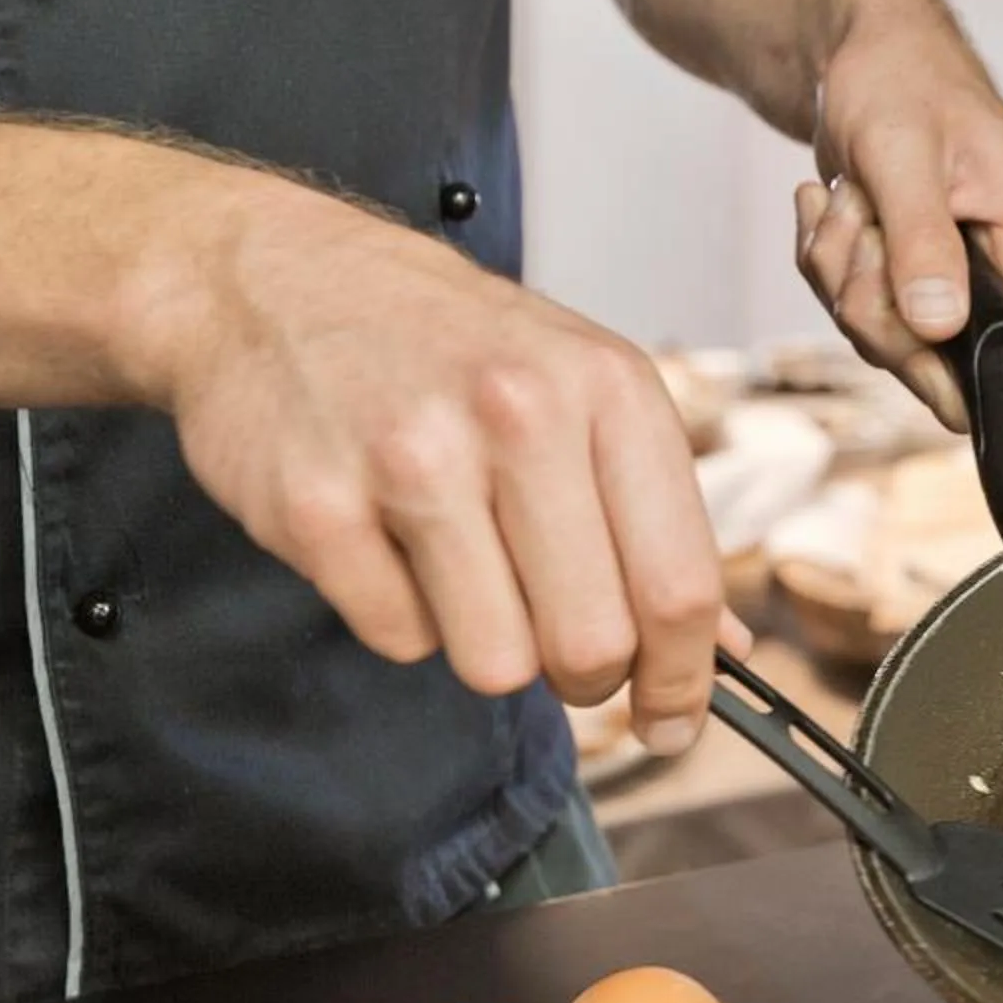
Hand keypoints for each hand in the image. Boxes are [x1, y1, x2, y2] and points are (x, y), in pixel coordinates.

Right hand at [132, 184, 747, 752]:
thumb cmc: (450, 344)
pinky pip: (398, 639)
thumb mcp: (583, 389)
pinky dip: (402, 614)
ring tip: (465, 563)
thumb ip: (658, 516)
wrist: (278, 281)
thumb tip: (724, 648)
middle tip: (561, 646)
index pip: (679, 583)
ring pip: (495, 662)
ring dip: (489, 641)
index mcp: (608, 387)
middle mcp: (518, 414)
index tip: (676, 720)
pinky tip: (389, 538)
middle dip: (586, 675)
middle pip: (593, 643)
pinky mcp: (317, 507)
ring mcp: (411, 459)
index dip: (684, 678)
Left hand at [796, 0, 1002, 431]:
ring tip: (852, 201)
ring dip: (845, 274)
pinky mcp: (917, 282)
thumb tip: (937, 325)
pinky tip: (837, 206)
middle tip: (865, 226)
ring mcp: (962, 284)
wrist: (865, 49)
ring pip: (892, 342)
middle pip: (947, 368)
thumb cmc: (902, 77)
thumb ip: (923, 242)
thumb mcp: (905, 154)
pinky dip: (829, 265)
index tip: (915, 324)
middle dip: (879, 304)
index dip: (981, 373)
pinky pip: (860, 315)